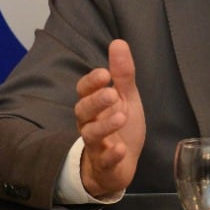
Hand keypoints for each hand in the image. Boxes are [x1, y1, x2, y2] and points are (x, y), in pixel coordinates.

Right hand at [75, 39, 145, 198]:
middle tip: (112, 93)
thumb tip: (118, 42)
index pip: (83, 90)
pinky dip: (112, 155)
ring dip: (105, 126)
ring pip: (91, 135)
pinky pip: (104, 161)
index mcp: (94, 106)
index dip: (91, 82)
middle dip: (96, 101)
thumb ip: (122, 74)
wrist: (120, 166)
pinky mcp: (105, 165)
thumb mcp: (126, 98)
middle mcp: (90, 123)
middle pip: (82, 111)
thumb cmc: (120, 127)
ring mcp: (96, 145)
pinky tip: (121, 148)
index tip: (104, 73)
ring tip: (121, 117)